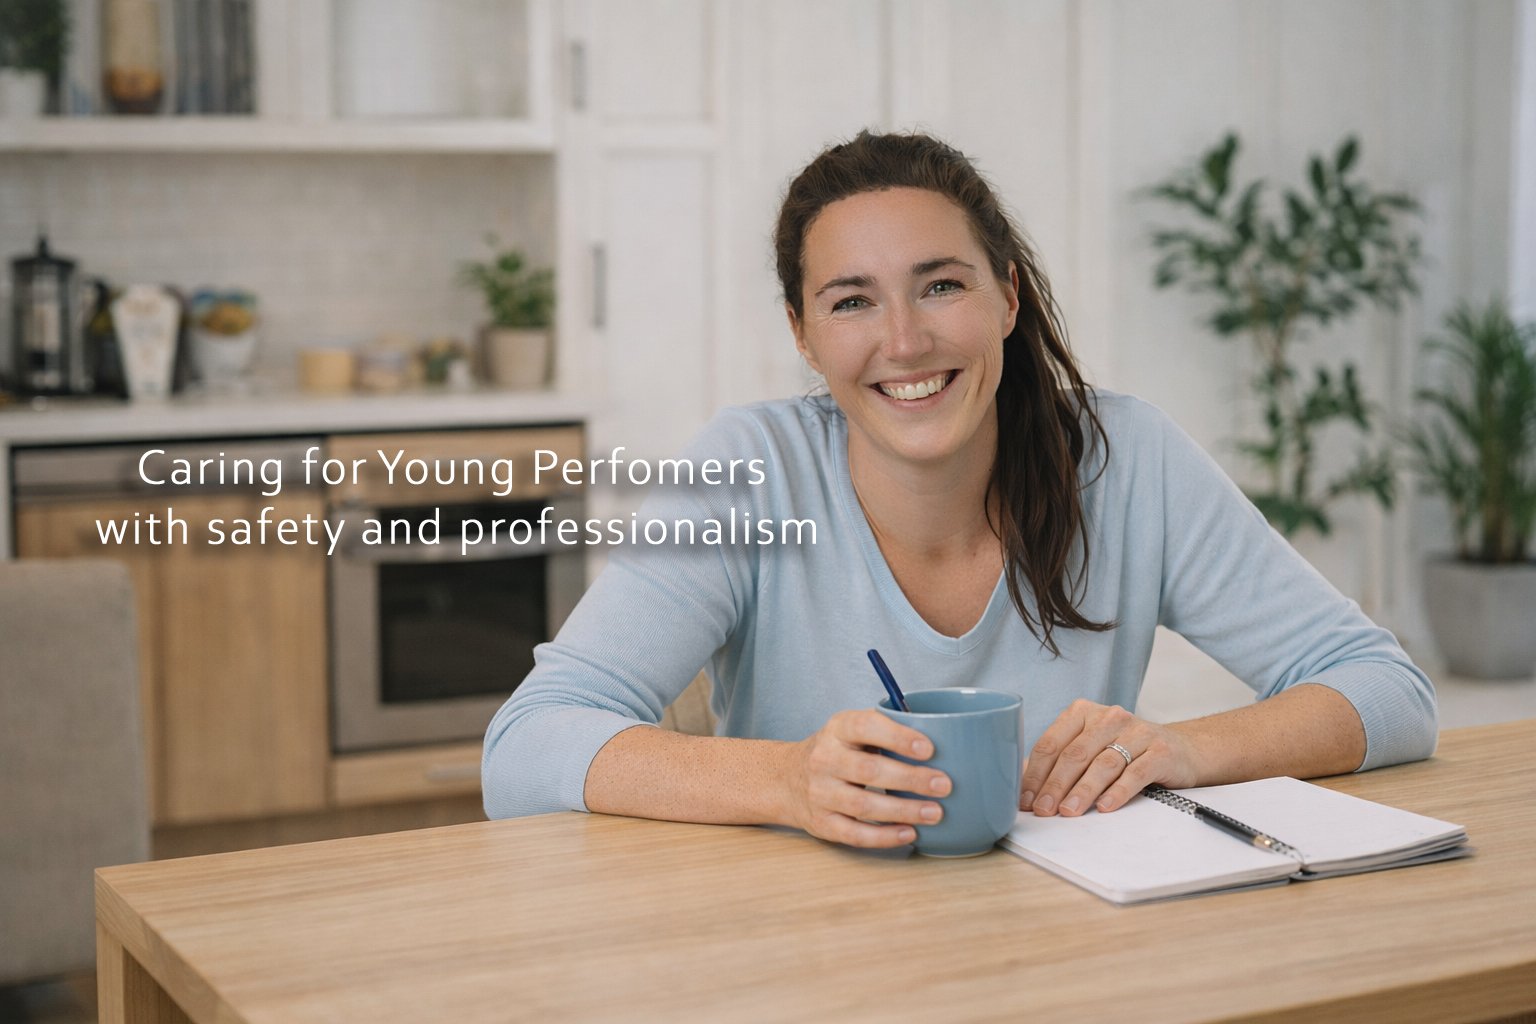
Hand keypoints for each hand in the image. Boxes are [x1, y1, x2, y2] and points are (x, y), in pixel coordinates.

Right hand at [785, 709, 951, 847]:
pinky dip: (884, 836)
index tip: (929, 749)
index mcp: (837, 729)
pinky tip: (909, 833)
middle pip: (869, 770)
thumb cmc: (837, 751)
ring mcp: (820, 793)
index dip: (898, 737)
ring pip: (864, 805)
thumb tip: (944, 737)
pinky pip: (855, 833)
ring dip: (903, 810)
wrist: (787, 779)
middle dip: (911, 778)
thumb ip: (886, 729)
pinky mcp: (822, 823)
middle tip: (944, 784)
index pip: (866, 727)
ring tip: (935, 812)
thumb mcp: (851, 729)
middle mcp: (824, 759)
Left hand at [1019, 699, 1202, 816]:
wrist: (1182, 749)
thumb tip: (1024, 785)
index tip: (1026, 800)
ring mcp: (1137, 732)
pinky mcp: (1160, 751)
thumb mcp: (1091, 747)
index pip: (1052, 743)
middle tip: (1043, 810)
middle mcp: (1109, 717)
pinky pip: (1135, 773)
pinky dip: (1118, 791)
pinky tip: (1104, 807)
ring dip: (1082, 791)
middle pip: (1075, 754)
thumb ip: (1060, 760)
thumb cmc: (1126, 750)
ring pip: (1103, 764)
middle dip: (1055, 785)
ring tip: (1068, 812)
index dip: (1036, 774)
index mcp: (1083, 712)